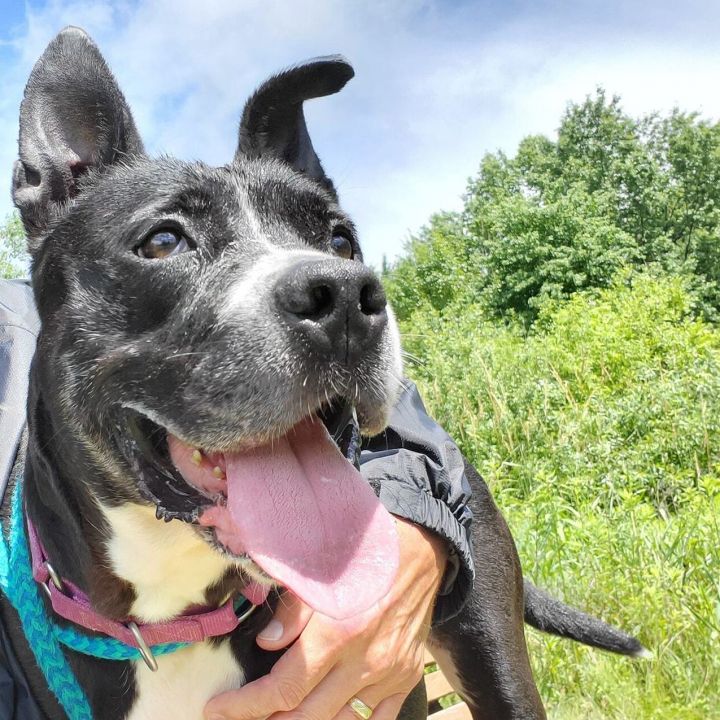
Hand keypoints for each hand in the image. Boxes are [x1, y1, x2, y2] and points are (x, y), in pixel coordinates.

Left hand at [204, 518, 447, 719]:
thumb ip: (293, 611)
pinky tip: (326, 717)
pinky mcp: (406, 678)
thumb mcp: (323, 571)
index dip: (245, 705)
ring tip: (278, 714)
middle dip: (265, 719)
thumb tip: (266, 644)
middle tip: (242, 712)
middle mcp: (364, 663)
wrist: (425, 551)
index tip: (218, 708)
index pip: (283, 688)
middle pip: (305, 717)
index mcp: (338, 634)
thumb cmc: (368, 556)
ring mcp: (388, 675)